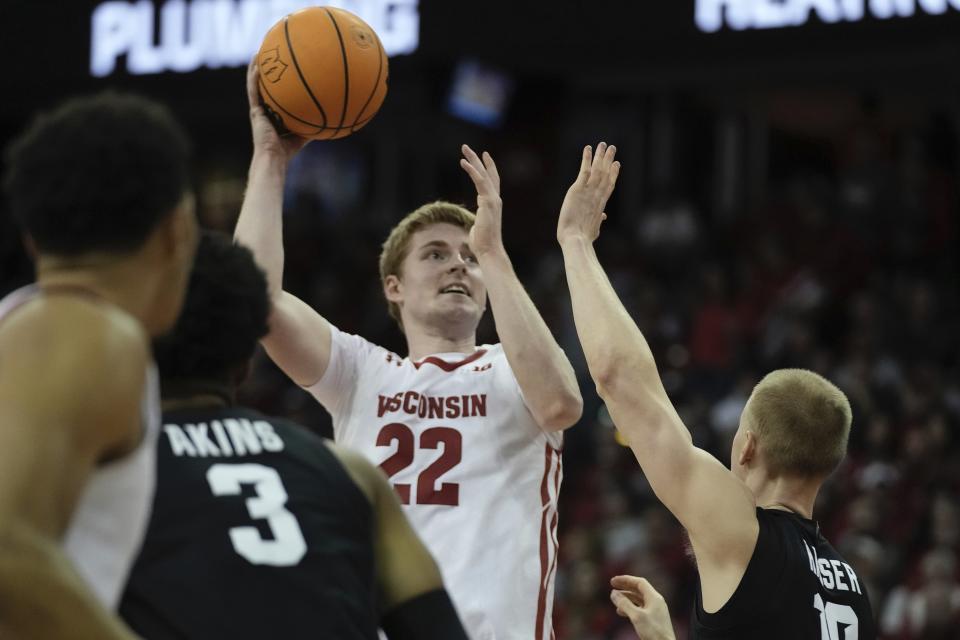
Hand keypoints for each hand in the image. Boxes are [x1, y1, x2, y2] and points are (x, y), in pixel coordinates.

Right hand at [247, 58, 307, 160]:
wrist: (273, 158)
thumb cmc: (288, 151)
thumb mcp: (304, 134)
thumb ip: (313, 124)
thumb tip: (332, 117)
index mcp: (274, 113)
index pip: (276, 94)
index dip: (278, 81)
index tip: (283, 66)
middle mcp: (264, 109)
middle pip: (265, 85)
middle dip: (267, 70)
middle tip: (270, 53)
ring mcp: (258, 109)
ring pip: (255, 85)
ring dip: (256, 68)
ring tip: (259, 52)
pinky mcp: (255, 112)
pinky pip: (253, 91)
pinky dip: (254, 78)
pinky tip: (256, 65)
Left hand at [459, 144, 504, 258]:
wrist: (489, 250)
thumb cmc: (482, 243)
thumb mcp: (478, 227)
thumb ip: (478, 221)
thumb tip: (475, 223)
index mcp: (493, 204)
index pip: (492, 181)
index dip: (488, 168)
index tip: (483, 156)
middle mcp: (495, 199)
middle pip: (488, 174)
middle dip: (478, 159)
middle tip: (466, 147)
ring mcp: (493, 200)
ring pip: (483, 174)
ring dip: (474, 160)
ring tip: (464, 149)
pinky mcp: (488, 202)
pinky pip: (479, 181)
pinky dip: (472, 171)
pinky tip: (463, 162)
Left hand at [556, 142, 619, 244]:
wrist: (576, 240)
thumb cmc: (583, 238)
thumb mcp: (594, 229)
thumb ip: (599, 220)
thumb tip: (604, 216)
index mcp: (600, 204)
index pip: (609, 185)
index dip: (613, 174)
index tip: (616, 164)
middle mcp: (597, 195)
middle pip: (605, 174)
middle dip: (609, 160)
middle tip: (612, 148)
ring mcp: (589, 191)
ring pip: (597, 169)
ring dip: (600, 156)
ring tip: (603, 144)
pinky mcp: (578, 189)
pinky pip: (584, 170)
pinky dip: (586, 159)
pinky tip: (588, 148)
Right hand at [610, 575, 675, 639]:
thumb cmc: (654, 632)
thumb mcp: (636, 616)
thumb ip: (624, 604)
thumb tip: (613, 593)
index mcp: (654, 598)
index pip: (639, 583)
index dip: (626, 580)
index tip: (613, 581)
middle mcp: (656, 602)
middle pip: (639, 590)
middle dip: (625, 587)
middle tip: (612, 586)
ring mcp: (655, 611)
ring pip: (638, 600)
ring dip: (626, 598)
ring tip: (615, 600)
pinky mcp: (653, 620)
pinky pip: (640, 609)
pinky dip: (630, 608)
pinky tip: (621, 612)